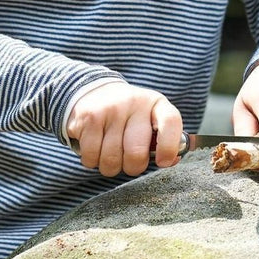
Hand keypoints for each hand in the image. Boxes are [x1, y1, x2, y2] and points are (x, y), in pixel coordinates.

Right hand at [67, 82, 182, 176]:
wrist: (93, 90)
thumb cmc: (128, 115)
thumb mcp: (150, 119)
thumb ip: (163, 140)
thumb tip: (169, 161)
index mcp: (156, 103)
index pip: (170, 122)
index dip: (169, 147)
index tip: (162, 161)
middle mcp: (134, 103)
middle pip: (136, 153)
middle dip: (132, 167)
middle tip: (129, 162)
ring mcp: (109, 109)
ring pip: (110, 160)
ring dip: (110, 166)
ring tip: (110, 153)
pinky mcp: (88, 118)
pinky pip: (90, 157)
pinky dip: (92, 161)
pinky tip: (95, 147)